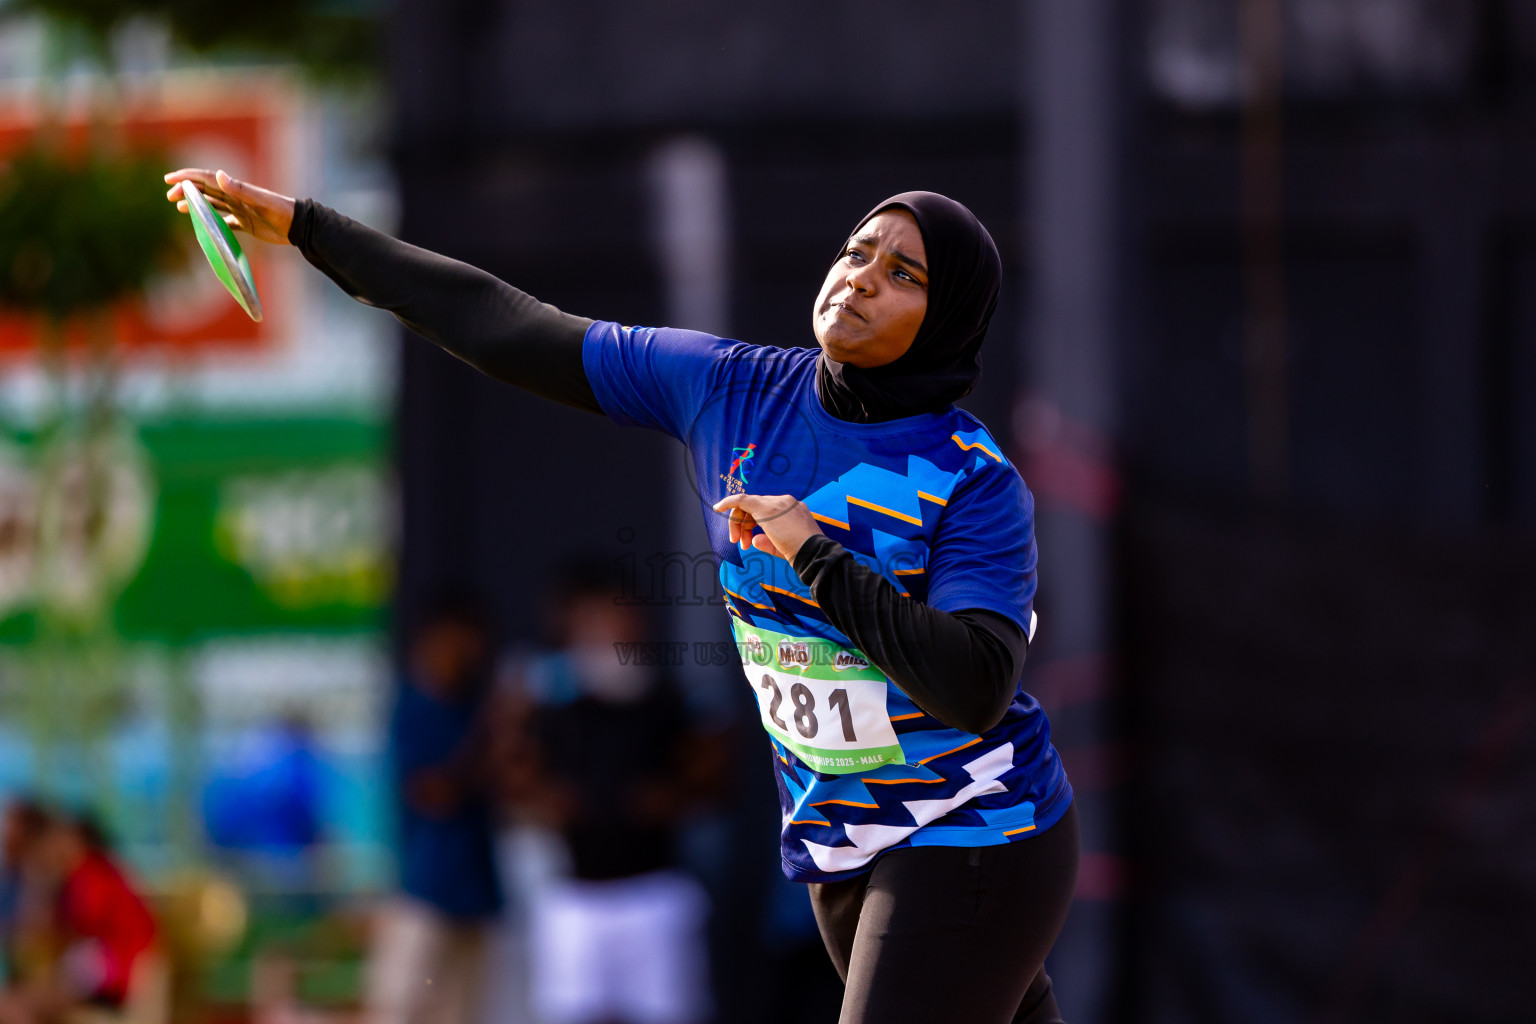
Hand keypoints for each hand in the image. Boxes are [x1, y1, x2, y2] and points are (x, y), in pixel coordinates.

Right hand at [164, 168, 295, 244]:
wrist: (299, 226)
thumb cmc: (282, 212)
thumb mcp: (260, 201)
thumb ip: (240, 189)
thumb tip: (217, 175)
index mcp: (237, 190)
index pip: (206, 180)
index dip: (187, 177)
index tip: (170, 179)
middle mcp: (236, 198)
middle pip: (205, 191)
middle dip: (186, 191)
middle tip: (169, 195)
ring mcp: (241, 210)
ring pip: (212, 205)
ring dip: (195, 204)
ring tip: (178, 206)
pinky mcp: (246, 224)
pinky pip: (224, 221)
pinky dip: (212, 222)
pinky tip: (203, 226)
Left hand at [712, 493, 822, 561]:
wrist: (812, 552)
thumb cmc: (802, 552)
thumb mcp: (783, 547)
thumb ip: (768, 542)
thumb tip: (753, 539)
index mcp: (792, 509)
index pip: (766, 511)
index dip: (752, 524)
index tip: (746, 540)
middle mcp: (784, 502)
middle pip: (755, 508)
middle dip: (743, 525)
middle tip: (740, 543)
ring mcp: (776, 503)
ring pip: (748, 506)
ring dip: (738, 523)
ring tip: (738, 542)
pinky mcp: (765, 508)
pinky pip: (742, 500)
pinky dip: (729, 502)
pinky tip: (718, 508)